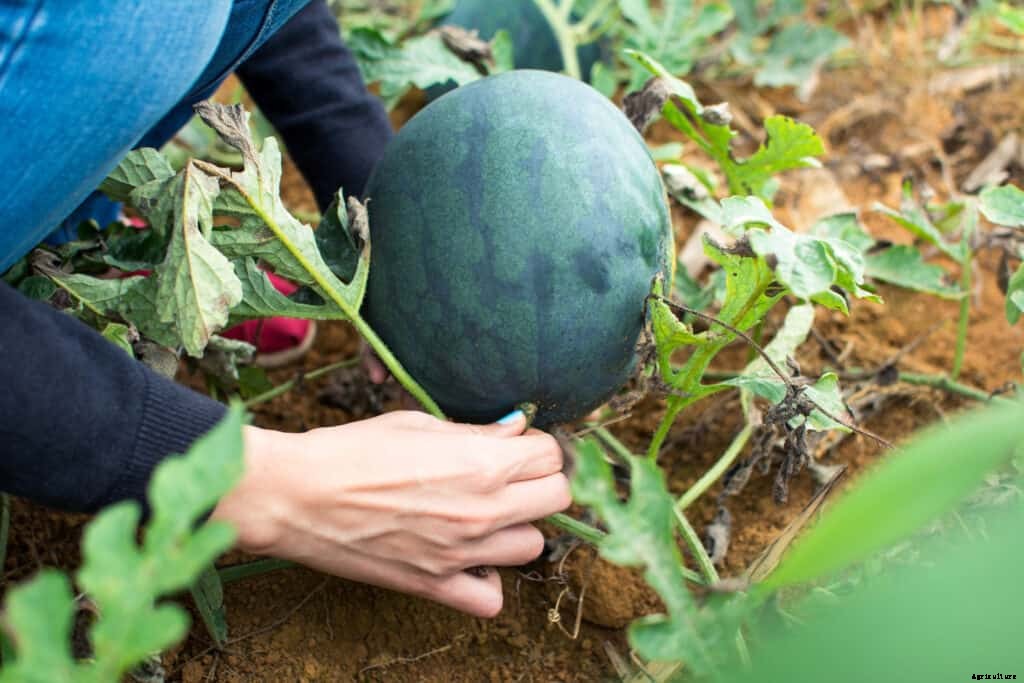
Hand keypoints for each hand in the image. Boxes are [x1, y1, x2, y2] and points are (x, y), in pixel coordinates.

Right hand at [210, 410, 569, 617]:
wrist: (296, 495)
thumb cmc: (351, 449)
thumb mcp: (418, 423)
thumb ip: (475, 431)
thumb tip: (516, 428)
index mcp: (481, 464)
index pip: (552, 456)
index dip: (538, 445)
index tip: (520, 445)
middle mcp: (482, 511)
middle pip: (557, 498)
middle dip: (540, 481)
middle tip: (512, 475)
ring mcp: (461, 554)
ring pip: (533, 546)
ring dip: (518, 528)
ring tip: (488, 514)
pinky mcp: (434, 585)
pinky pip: (491, 599)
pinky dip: (489, 581)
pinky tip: (470, 559)